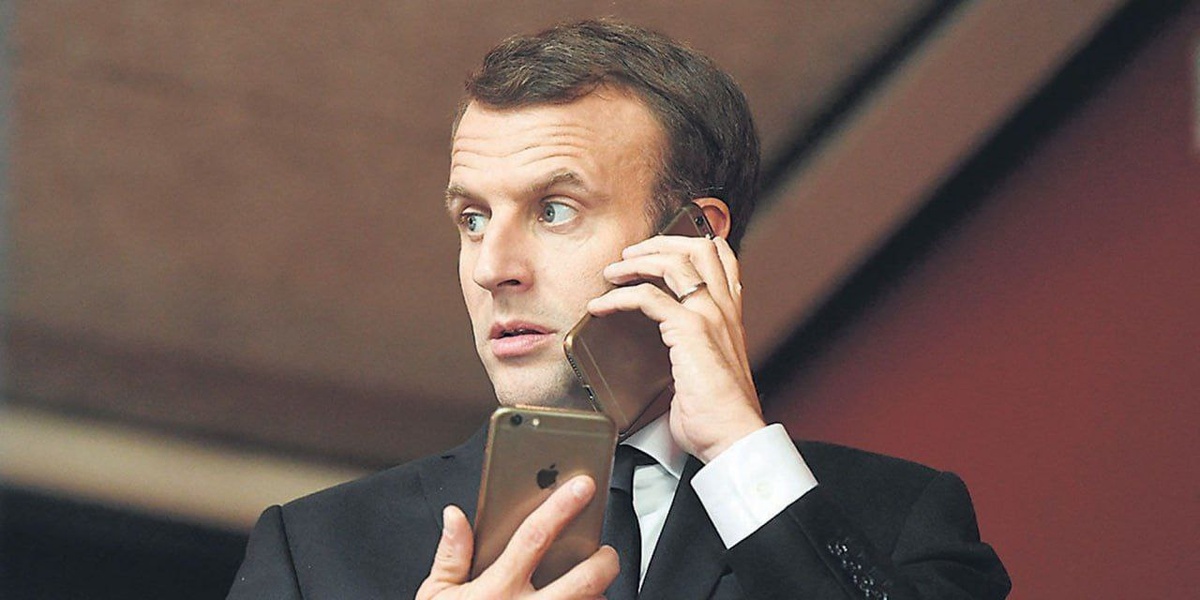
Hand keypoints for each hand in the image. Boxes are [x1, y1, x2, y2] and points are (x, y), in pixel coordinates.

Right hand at [416, 475, 618, 599]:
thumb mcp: (435, 596)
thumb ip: (451, 555)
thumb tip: (455, 516)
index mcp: (496, 589)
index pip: (535, 537)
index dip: (561, 507)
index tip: (581, 487)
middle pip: (585, 578)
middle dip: (605, 559)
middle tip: (605, 551)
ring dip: (600, 594)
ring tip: (593, 585)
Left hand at [587, 234, 765, 461]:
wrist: (732, 436)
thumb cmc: (718, 415)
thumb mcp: (706, 371)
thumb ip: (689, 352)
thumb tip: (664, 357)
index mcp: (730, 316)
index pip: (721, 258)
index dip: (690, 242)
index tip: (659, 249)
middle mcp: (724, 309)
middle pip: (698, 247)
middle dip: (659, 242)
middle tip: (630, 255)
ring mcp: (710, 316)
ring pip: (674, 262)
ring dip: (636, 261)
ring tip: (613, 272)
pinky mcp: (690, 330)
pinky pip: (648, 297)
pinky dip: (619, 297)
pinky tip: (602, 305)